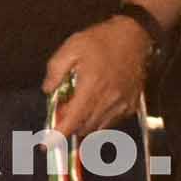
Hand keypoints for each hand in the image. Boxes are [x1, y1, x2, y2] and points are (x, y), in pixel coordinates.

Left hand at [42, 17, 149, 140]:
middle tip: (62, 110)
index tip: (46, 145)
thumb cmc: (101, 40)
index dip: (58, 135)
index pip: (73, 120)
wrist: (135, 35)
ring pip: (98, 128)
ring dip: (84, 123)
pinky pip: (111, 122)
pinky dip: (99, 120)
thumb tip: (48, 91)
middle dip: (69, 125)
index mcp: (92, 87)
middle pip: (84, 128)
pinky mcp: (131, 105)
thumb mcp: (71, 47)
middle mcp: (109, 101)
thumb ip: (55, 70)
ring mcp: (122, 105)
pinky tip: (95, 104)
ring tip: (78, 105)